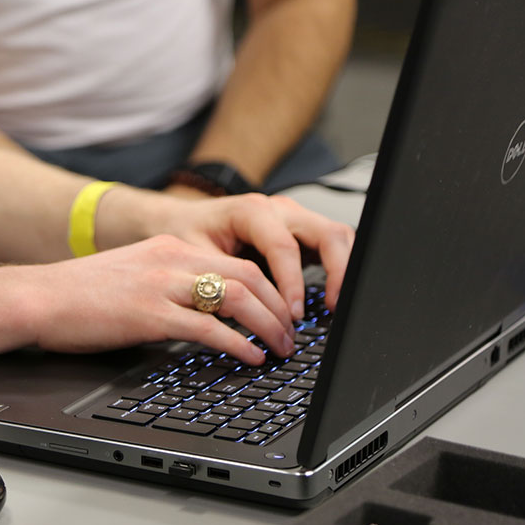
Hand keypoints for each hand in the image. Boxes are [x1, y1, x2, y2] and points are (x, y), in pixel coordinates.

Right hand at [28, 235, 297, 364]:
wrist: (36, 297)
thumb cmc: (76, 295)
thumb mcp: (132, 275)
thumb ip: (168, 285)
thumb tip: (201, 313)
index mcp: (169, 248)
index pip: (238, 262)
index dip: (272, 288)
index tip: (283, 311)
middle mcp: (171, 260)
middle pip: (249, 276)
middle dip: (281, 307)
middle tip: (293, 334)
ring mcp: (160, 285)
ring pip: (237, 297)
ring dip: (268, 325)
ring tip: (280, 348)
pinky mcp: (148, 314)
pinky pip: (208, 328)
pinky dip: (237, 344)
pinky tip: (249, 357)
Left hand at [144, 193, 354, 319]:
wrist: (182, 220)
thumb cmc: (188, 234)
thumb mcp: (197, 256)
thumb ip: (223, 278)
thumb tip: (243, 310)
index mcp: (252, 211)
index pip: (285, 247)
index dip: (293, 284)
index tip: (293, 314)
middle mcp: (279, 210)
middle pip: (328, 233)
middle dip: (337, 272)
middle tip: (332, 308)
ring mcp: (294, 219)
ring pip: (337, 237)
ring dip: (342, 271)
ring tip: (333, 306)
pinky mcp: (300, 232)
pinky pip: (330, 245)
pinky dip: (337, 269)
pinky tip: (329, 296)